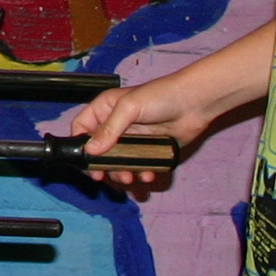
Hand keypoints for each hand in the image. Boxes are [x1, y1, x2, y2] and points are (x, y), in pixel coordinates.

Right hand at [62, 80, 201, 194]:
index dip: (79, 144)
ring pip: (117, 162)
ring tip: (129, 179)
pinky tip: (147, 174)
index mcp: (105, 109)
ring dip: (121, 173)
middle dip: (101, 165)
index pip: (82, 127)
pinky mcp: (148, 150)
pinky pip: (138, 166)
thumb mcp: (129, 108)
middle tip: (103, 177)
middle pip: (98, 150)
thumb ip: (109, 129)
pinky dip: (140, 173)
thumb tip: (89, 151)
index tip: (84, 161)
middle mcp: (116, 125)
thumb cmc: (161, 96)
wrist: (196, 103)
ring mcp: (132, 139)